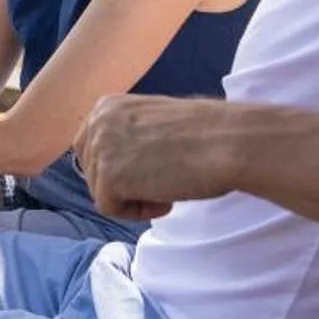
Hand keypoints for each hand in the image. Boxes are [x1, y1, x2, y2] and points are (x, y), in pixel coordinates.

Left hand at [76, 94, 241, 221]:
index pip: (90, 147)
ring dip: (133, 197)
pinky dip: (137, 212)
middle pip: (92, 171)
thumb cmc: (204, 134)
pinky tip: (166, 199)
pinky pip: (110, 209)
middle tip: (160, 181)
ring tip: (168, 187)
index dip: (119, 166)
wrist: (229, 142)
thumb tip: (113, 162)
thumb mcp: (153, 122)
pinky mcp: (108, 178)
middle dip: (123, 183)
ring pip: (101, 192)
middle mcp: (97, 123)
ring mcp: (100, 150)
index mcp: (107, 106)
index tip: (150, 168)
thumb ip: (126, 134)